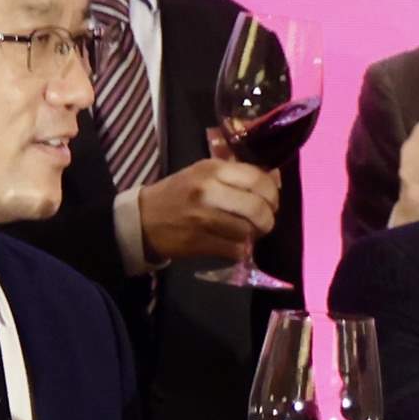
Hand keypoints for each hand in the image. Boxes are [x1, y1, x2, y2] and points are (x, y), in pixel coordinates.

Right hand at [135, 156, 279, 268]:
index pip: (258, 179)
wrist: (143, 218)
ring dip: (253, 236)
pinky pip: (235, 249)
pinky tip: (235, 246)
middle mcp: (208, 190)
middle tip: (264, 223)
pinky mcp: (198, 242)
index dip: (272, 193)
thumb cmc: (179, 193)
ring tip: (248, 234)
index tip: (271, 202)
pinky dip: (241, 251)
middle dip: (267, 219)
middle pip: (257, 207)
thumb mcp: (204, 173)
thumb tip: (275, 179)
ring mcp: (202, 218)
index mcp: (212, 169)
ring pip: (247, 231)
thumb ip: (236, 175)